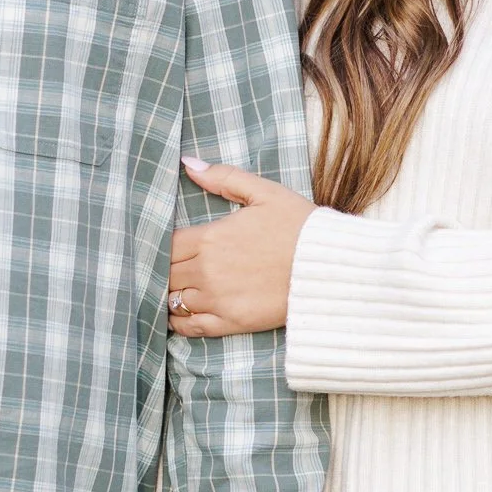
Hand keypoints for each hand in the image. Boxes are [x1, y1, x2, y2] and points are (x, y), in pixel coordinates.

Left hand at [168, 158, 314, 338]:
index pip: (165, 245)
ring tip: (172, 291)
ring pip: (174, 300)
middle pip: (165, 273)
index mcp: (210, 238)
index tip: (168, 248)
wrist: (330, 268)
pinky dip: (178, 323)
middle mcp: (206, 271)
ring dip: (170, 294)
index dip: (161, 246)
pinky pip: (191, 327)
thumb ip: (223, 177)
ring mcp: (217, 300)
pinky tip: (177, 316)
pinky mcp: (231, 323)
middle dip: (164, 270)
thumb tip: (188, 164)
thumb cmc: (300, 227)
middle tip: (169, 269)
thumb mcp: (264, 192)